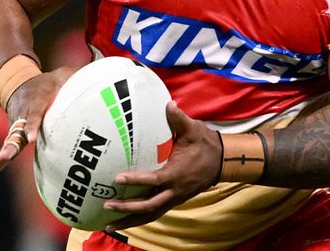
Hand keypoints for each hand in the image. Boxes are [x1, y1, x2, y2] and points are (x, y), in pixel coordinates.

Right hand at [0, 65, 75, 178]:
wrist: (19, 83)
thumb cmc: (48, 82)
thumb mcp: (62, 75)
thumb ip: (77, 78)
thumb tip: (99, 80)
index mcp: (35, 100)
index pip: (33, 114)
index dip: (32, 125)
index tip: (31, 138)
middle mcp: (22, 115)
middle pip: (16, 132)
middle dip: (11, 145)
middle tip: (6, 157)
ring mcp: (16, 126)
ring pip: (9, 142)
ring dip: (3, 155)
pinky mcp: (14, 135)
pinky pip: (7, 147)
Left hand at [103, 101, 220, 229]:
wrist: (222, 161)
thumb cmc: (205, 144)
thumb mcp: (194, 129)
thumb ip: (179, 118)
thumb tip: (168, 104)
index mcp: (177, 174)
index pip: (154, 180)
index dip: (136, 180)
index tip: (118, 178)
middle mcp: (175, 190)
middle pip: (149, 206)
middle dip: (127, 208)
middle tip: (107, 205)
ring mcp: (175, 198)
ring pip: (151, 214)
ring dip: (130, 220)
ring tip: (109, 224)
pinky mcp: (174, 200)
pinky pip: (155, 213)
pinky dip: (139, 218)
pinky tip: (124, 219)